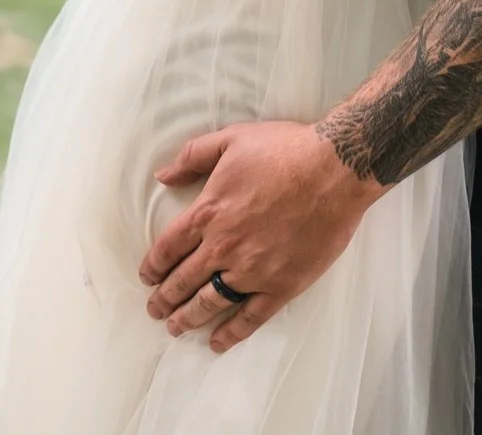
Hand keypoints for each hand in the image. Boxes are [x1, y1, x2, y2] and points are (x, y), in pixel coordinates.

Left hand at [138, 120, 384, 352]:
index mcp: (208, 212)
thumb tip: (162, 175)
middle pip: (183, 280)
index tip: (147, 277)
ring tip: (175, 328)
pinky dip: (231, 333)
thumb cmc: (284, 150)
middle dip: (164, 298)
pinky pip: (250, 316)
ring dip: (188, 318)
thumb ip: (192, 156)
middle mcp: (223, 246)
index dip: (153, 266)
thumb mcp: (231, 139)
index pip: (168, 248)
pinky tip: (217, 342)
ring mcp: (252, 270)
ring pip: (209, 302)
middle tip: (154, 310)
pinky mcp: (281, 285)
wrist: (334, 170)